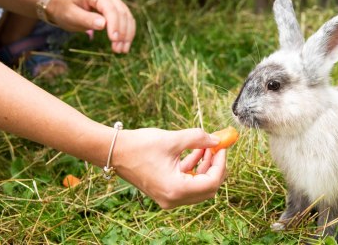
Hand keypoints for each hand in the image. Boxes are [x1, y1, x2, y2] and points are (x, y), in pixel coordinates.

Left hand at [46, 0, 134, 52]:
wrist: (66, 8)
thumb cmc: (66, 11)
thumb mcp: (71, 16)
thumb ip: (86, 19)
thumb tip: (103, 24)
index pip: (109, 8)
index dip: (114, 24)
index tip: (114, 40)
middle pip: (121, 12)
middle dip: (121, 32)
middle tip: (117, 50)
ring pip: (127, 16)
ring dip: (126, 34)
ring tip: (121, 50)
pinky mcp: (117, 6)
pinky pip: (127, 19)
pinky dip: (127, 32)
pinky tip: (125, 45)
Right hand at [113, 128, 227, 208]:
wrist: (114, 151)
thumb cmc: (139, 146)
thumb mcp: (173, 139)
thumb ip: (198, 139)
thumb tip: (216, 140)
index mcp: (175, 190)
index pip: (211, 182)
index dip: (220, 163)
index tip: (222, 146)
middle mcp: (173, 199)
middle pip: (207, 188)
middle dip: (215, 166)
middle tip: (218, 147)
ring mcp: (168, 197)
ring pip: (197, 185)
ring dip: (205, 165)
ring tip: (207, 144)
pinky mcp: (164, 190)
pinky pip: (186, 182)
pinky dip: (193, 168)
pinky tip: (196, 150)